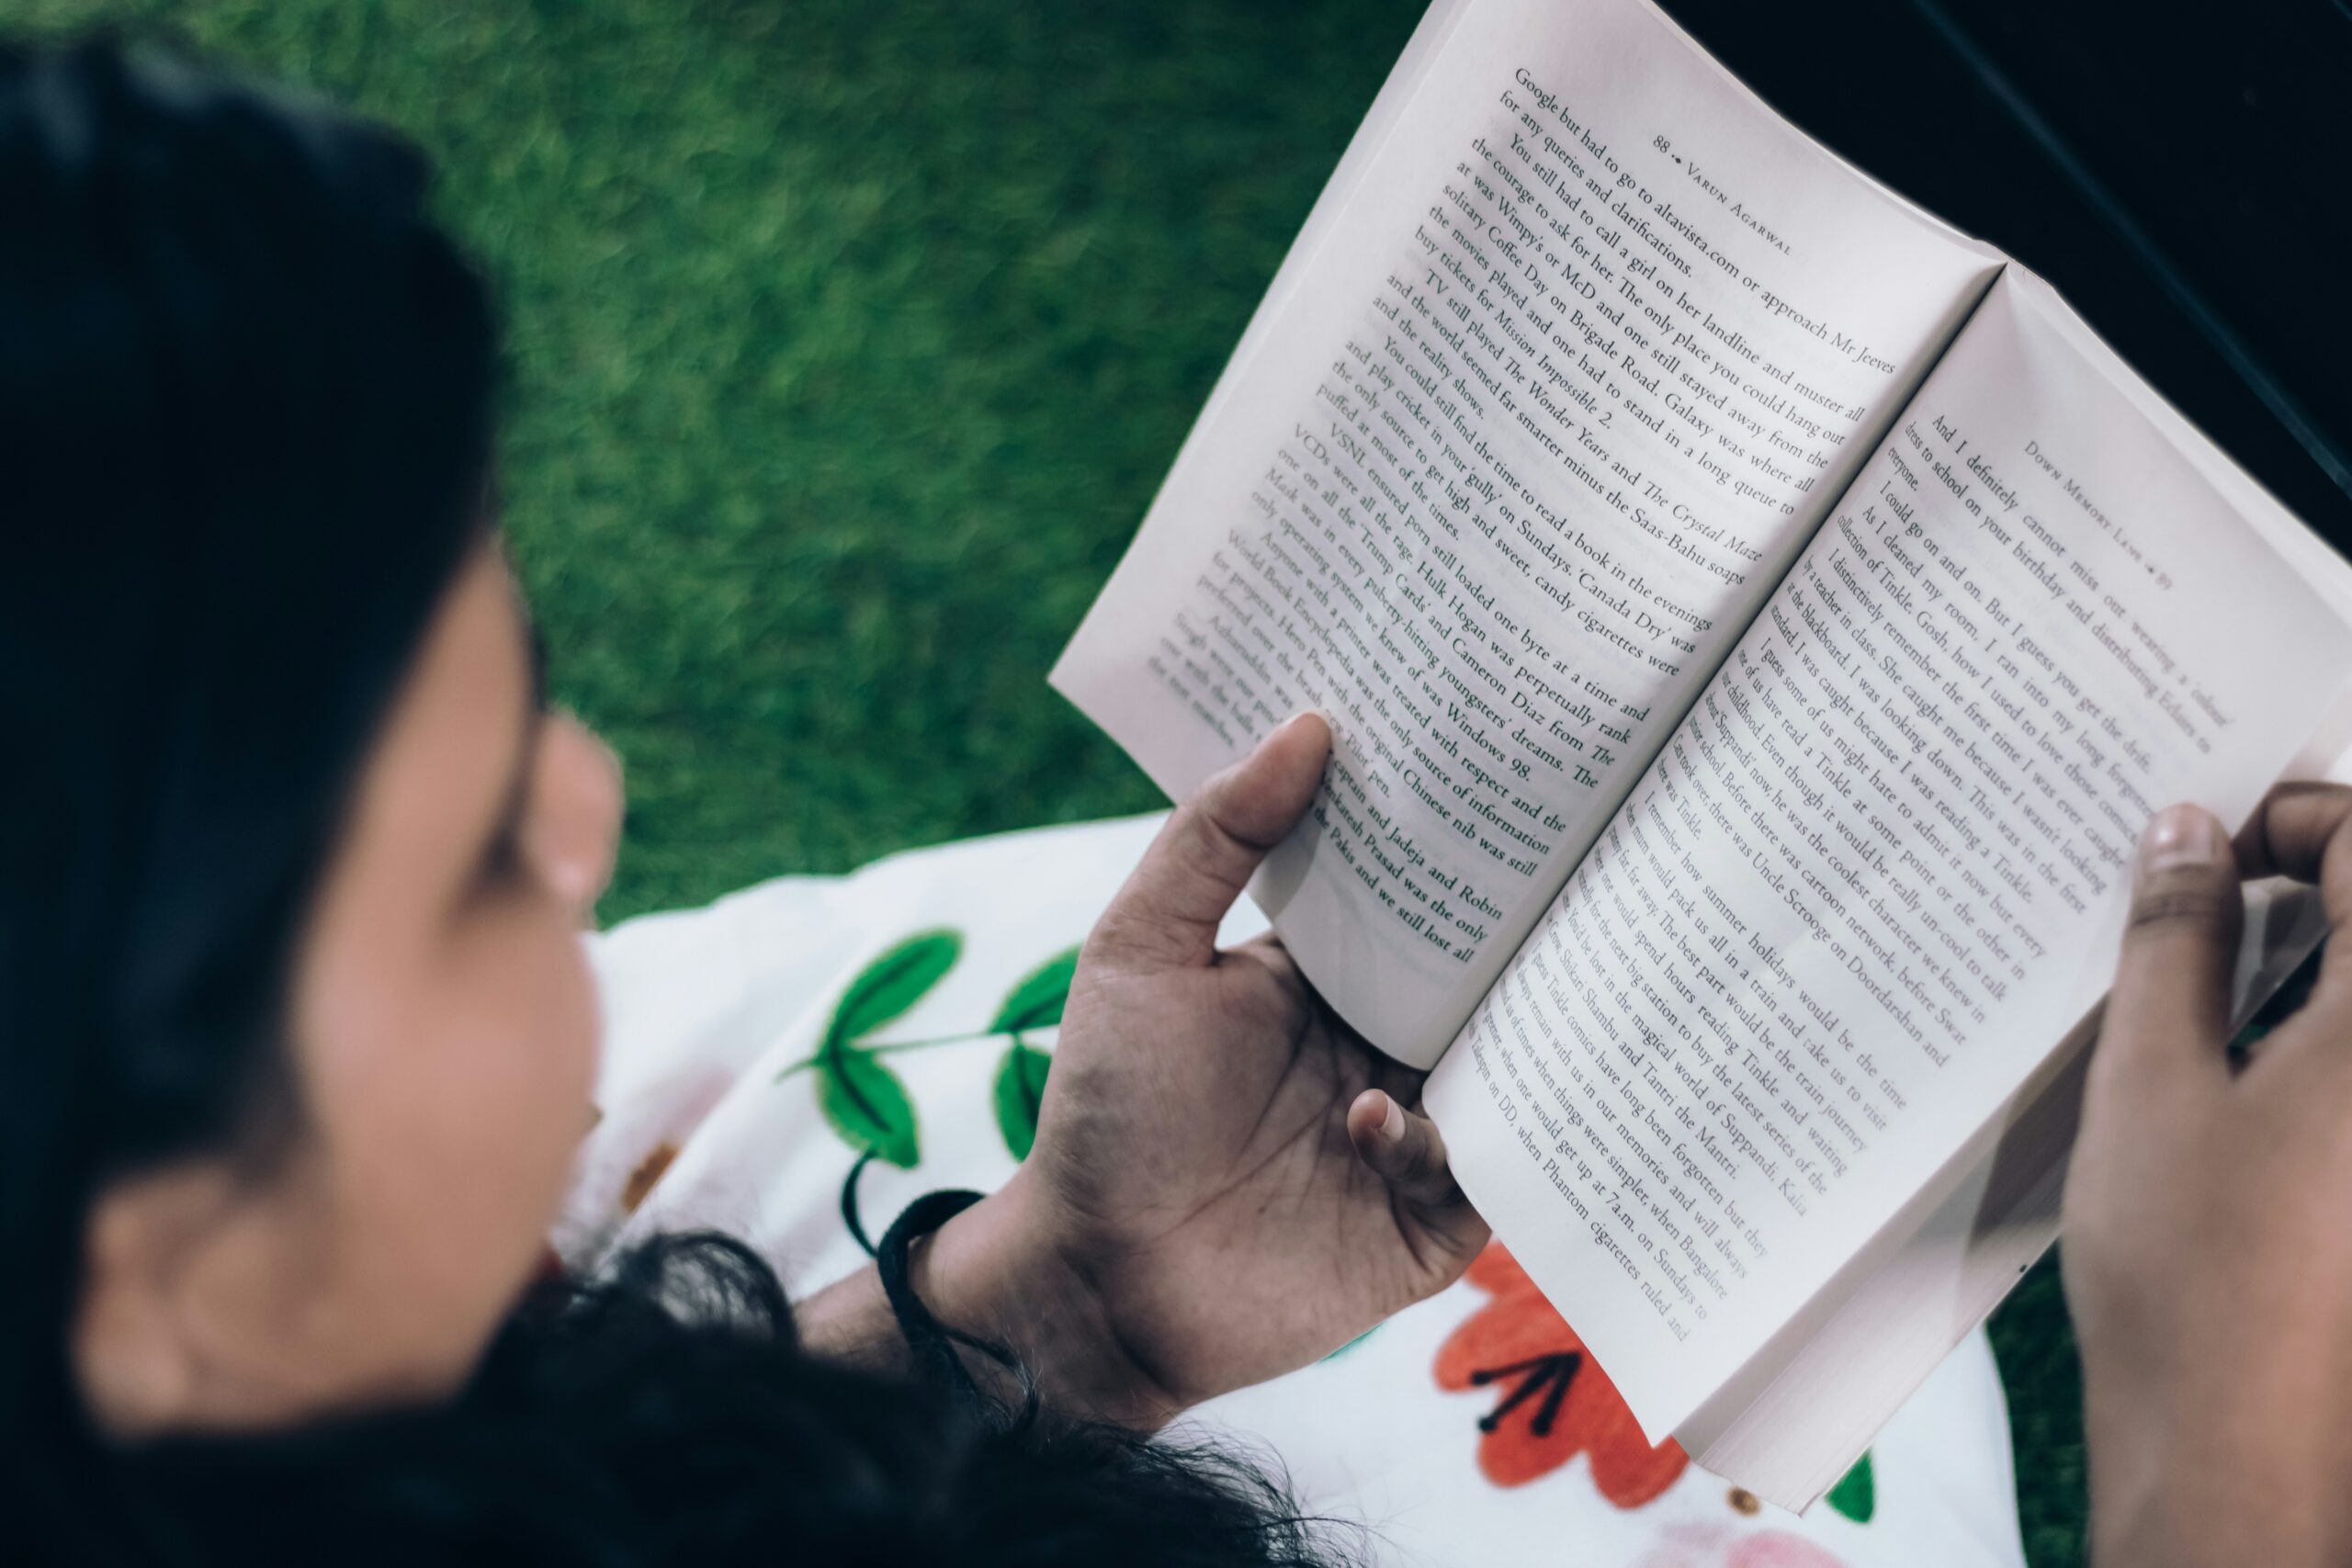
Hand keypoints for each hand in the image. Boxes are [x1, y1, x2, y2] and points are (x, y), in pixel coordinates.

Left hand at [916, 712, 1488, 1424]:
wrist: (1096, 1281)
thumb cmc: (1109, 1112)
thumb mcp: (1138, 952)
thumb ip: (1212, 838)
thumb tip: (1310, 723)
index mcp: (1329, 974)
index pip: (1419, 892)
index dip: (1458, 834)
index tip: (1510, 754)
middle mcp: (1388, 1043)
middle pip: (1485, 973)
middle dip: (1526, 921)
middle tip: (1582, 846)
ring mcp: (1420, 1131)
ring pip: (1510, 1067)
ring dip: (1520, 1027)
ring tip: (1535, 972)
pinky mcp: (1433, 1224)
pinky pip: (1483, 1174)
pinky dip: (1443, 1140)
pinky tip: (1371, 1118)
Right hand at [2064, 785, 2351, 1567]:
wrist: (2236, 1445)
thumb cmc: (2190, 1266)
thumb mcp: (2152, 1078)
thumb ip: (2173, 939)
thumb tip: (2185, 833)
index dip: (2299, 814)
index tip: (2208, 840)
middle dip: (2302, 878)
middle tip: (2194, 889)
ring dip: (2308, 956)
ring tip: (2198, 973)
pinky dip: (2311, 1031)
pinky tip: (2231, 1059)